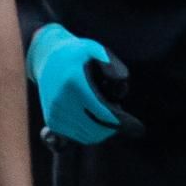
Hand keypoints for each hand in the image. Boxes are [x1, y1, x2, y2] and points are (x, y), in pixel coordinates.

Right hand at [26, 21, 130, 143]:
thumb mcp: (95, 49)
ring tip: (104, 111)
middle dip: (113, 127)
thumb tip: (123, 81)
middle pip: (95, 129)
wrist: (47, 57)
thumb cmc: (78, 54)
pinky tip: (93, 117)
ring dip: (101, 130)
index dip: (121, 123)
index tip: (138, 128)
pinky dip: (89, 132)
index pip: (102, 114)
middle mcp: (61, 101)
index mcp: (74, 83)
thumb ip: (111, 64)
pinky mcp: (52, 121)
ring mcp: (55, 113)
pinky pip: (77, 137)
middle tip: (120, 115)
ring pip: (87, 136)